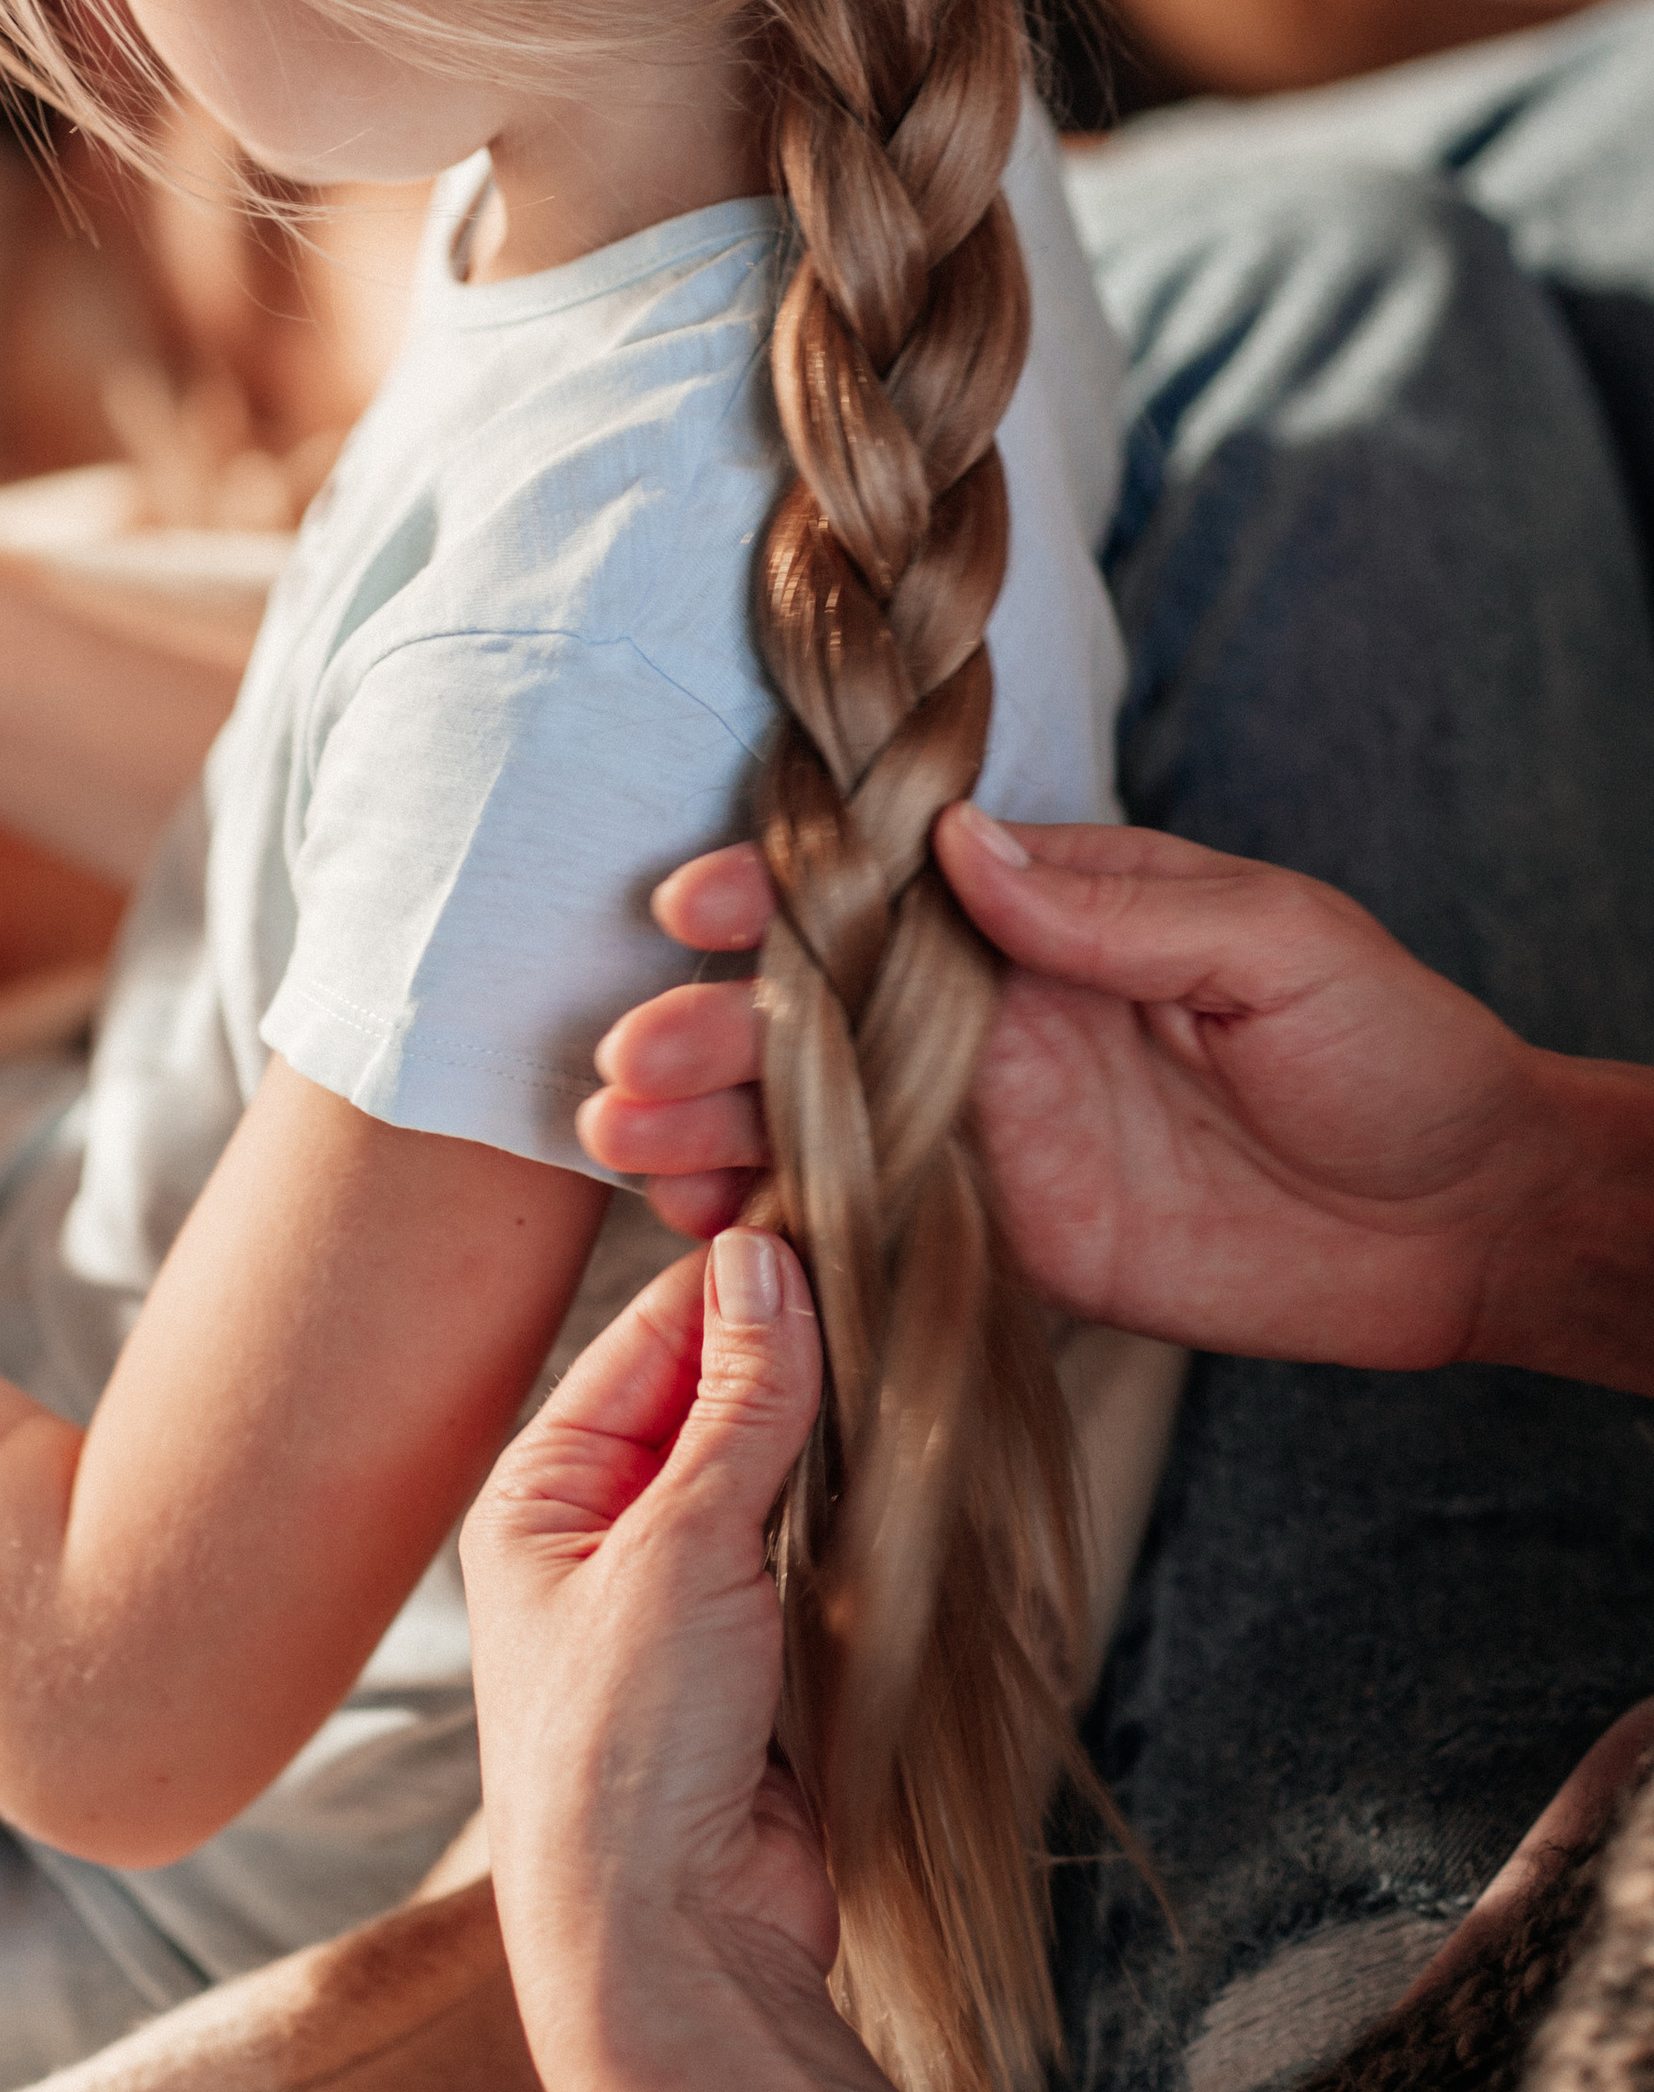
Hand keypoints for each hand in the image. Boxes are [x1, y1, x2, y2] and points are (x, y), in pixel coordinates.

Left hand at [466, 1238, 1102, 2091]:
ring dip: (830, 1435)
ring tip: (910, 1364)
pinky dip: (854, 1516)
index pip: (648, 1340)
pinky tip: (907, 1470)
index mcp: (540, 1494)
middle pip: (711, 1400)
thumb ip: (736, 1406)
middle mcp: (599, 1538)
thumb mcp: (680, 1549)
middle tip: (891, 1284)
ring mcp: (680, 1601)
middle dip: (793, 1355)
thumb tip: (764, 1263)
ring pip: (770, 1474)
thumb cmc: (626, 1754)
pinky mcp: (754, 1662)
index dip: (737, 1284)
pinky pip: (811, 1553)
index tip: (830, 1222)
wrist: (669, 1952)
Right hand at [585, 810, 1538, 1369]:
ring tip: (628, 1150)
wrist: (1463, 1219)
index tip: (695, 908)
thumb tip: (958, 849)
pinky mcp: (1004, 1242)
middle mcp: (992, 1018)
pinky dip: (781, 1233)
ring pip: (817, 1119)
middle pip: (816, 1013)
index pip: (882, 892)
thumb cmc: (1389, 1048)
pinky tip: (707, 1238)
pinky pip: (869, 1229)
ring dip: (715, 1130)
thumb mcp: (1275, 942)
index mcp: (1045, 916)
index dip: (778, 895)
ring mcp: (988, 1133)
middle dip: (708, 1030)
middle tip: (629, 1068)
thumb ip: (1113, 908)